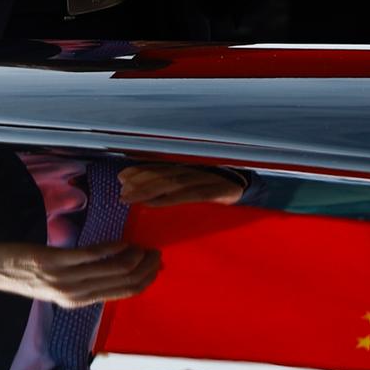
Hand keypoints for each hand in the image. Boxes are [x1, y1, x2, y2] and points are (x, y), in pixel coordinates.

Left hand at [0, 240, 160, 308]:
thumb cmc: (23, 274)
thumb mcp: (56, 285)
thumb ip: (82, 281)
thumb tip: (111, 268)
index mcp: (76, 302)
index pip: (120, 294)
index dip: (143, 281)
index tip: (157, 266)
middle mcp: (73, 295)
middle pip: (120, 283)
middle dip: (144, 268)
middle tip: (158, 254)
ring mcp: (63, 280)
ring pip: (110, 271)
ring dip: (133, 257)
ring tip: (145, 247)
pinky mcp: (53, 262)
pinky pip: (89, 256)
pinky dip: (110, 248)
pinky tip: (124, 242)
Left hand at [119, 163, 248, 205]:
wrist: (249, 190)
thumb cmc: (219, 190)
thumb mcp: (196, 184)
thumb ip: (176, 184)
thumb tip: (147, 190)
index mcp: (190, 166)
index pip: (161, 166)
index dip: (141, 170)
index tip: (122, 176)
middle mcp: (196, 168)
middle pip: (163, 173)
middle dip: (140, 180)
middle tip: (121, 189)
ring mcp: (206, 178)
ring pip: (172, 181)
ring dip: (148, 189)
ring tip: (129, 197)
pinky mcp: (217, 191)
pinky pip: (188, 194)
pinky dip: (168, 198)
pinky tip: (152, 203)